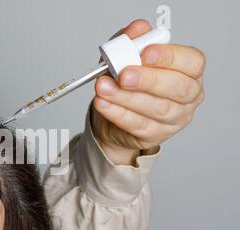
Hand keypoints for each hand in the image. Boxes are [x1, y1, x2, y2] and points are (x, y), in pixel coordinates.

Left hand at [92, 20, 205, 164]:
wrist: (113, 115)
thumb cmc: (127, 82)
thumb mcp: (126, 56)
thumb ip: (132, 41)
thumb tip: (138, 29)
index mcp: (188, 71)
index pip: (191, 62)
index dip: (170, 57)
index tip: (145, 54)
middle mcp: (188, 95)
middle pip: (177, 88)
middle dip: (148, 80)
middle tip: (123, 75)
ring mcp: (174, 119)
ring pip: (156, 108)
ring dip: (126, 97)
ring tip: (104, 88)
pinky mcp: (155, 135)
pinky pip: (137, 124)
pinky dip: (117, 113)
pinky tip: (103, 103)